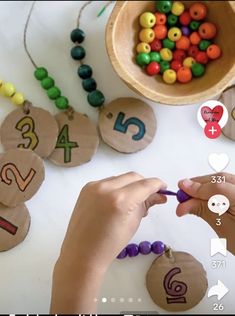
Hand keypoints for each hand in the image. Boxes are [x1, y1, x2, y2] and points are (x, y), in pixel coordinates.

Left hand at [50, 172, 166, 312]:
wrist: (82, 253)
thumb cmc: (110, 244)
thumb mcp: (133, 224)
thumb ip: (146, 205)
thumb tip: (159, 196)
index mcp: (121, 200)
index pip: (145, 184)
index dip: (158, 184)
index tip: (164, 188)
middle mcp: (106, 188)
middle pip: (133, 176)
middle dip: (144, 184)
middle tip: (150, 196)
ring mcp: (94, 186)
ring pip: (120, 178)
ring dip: (130, 185)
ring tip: (132, 201)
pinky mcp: (86, 188)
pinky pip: (107, 182)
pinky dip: (116, 188)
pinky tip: (116, 202)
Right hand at [176, 172, 234, 254]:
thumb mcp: (222, 228)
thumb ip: (203, 210)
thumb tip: (183, 203)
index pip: (219, 188)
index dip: (198, 188)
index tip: (181, 189)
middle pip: (222, 178)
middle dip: (200, 184)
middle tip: (183, 193)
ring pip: (224, 178)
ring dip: (206, 184)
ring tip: (191, 194)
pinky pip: (228, 182)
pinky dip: (215, 186)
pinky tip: (204, 194)